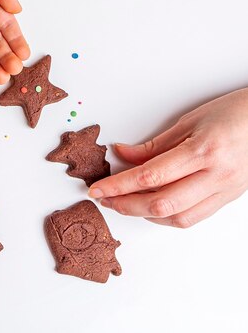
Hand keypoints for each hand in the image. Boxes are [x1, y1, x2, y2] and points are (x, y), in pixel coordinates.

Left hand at [89, 88, 247, 227]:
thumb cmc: (235, 113)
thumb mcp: (189, 121)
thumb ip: (154, 145)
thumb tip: (122, 155)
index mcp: (204, 151)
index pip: (149, 175)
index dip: (118, 186)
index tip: (97, 189)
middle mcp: (216, 175)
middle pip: (161, 203)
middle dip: (126, 205)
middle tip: (105, 199)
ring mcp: (225, 191)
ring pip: (177, 217)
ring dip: (144, 214)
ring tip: (123, 203)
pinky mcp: (228, 198)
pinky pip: (192, 218)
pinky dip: (166, 217)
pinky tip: (151, 207)